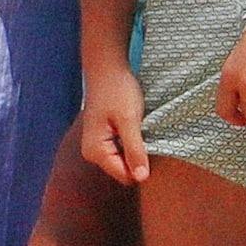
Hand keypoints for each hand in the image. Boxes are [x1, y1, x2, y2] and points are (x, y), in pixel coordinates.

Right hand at [76, 45, 149, 186]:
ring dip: (136, 150)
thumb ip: (134, 150)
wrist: (107, 67)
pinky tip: (137, 128)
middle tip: (149, 136)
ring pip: (124, 161)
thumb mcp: (129, 120)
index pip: (125, 176)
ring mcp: (96, 145)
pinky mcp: (103, 138)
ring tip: (143, 130)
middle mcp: (92, 152)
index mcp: (95, 151)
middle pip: (124, 171)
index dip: (142, 167)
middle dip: (139, 159)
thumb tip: (141, 179)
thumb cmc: (117, 90)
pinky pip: (121, 151)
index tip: (154, 148)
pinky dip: (132, 143)